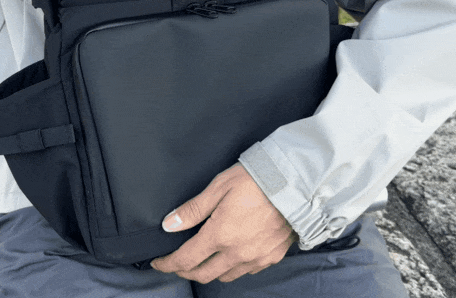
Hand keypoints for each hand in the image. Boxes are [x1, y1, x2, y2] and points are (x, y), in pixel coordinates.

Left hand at [150, 164, 297, 282]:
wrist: (297, 183)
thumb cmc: (256, 180)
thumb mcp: (218, 187)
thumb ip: (192, 210)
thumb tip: (169, 225)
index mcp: (220, 235)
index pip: (185, 259)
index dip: (168, 264)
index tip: (159, 263)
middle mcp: (237, 253)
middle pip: (203, 274)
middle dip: (185, 271)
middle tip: (176, 263)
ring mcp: (257, 257)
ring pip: (225, 276)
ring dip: (209, 271)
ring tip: (202, 260)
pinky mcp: (272, 256)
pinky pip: (247, 271)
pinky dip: (233, 268)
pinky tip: (230, 256)